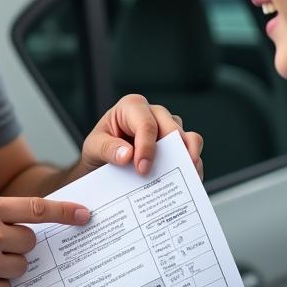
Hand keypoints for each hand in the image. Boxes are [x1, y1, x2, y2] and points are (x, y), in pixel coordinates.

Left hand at [81, 95, 203, 178]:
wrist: (102, 161)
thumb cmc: (99, 147)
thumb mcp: (93, 147)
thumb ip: (108, 149)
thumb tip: (127, 155)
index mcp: (132, 107)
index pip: (145, 124)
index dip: (146, 146)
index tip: (142, 168)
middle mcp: (154, 113)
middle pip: (172, 128)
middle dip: (172, 151)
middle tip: (167, 174)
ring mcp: (167, 128)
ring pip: (187, 137)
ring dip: (188, 157)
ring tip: (187, 176)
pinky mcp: (176, 144)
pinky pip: (192, 150)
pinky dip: (193, 165)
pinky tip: (189, 180)